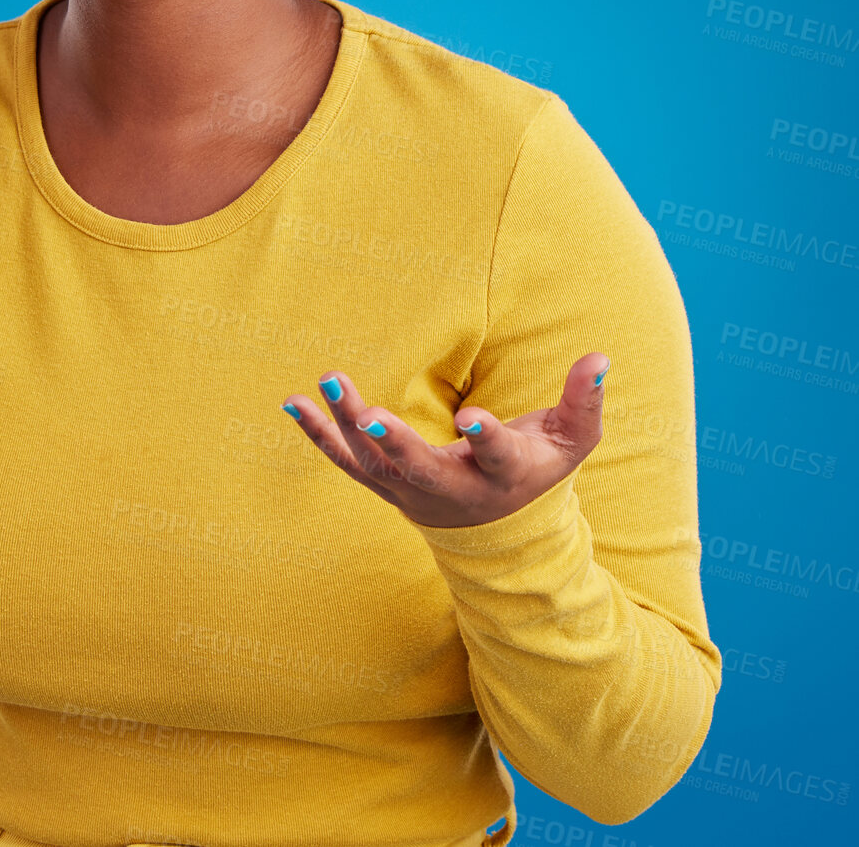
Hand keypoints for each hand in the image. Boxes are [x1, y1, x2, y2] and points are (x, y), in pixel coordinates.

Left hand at [281, 353, 608, 527]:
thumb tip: (597, 358)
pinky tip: (293, 402)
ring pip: (373, 464)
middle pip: (419, 467)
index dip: (486, 437)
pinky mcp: (385, 485)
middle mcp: (453, 489)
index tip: (472, 417)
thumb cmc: (536, 469)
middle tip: (368, 410)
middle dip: (393, 440)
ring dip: (345, 425)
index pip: (495, 455)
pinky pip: (346, 461)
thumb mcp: (569, 441)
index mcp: (503, 475)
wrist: (498, 531)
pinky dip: (319, 434)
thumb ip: (584, 401)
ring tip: (324, 380)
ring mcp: (412, 491)